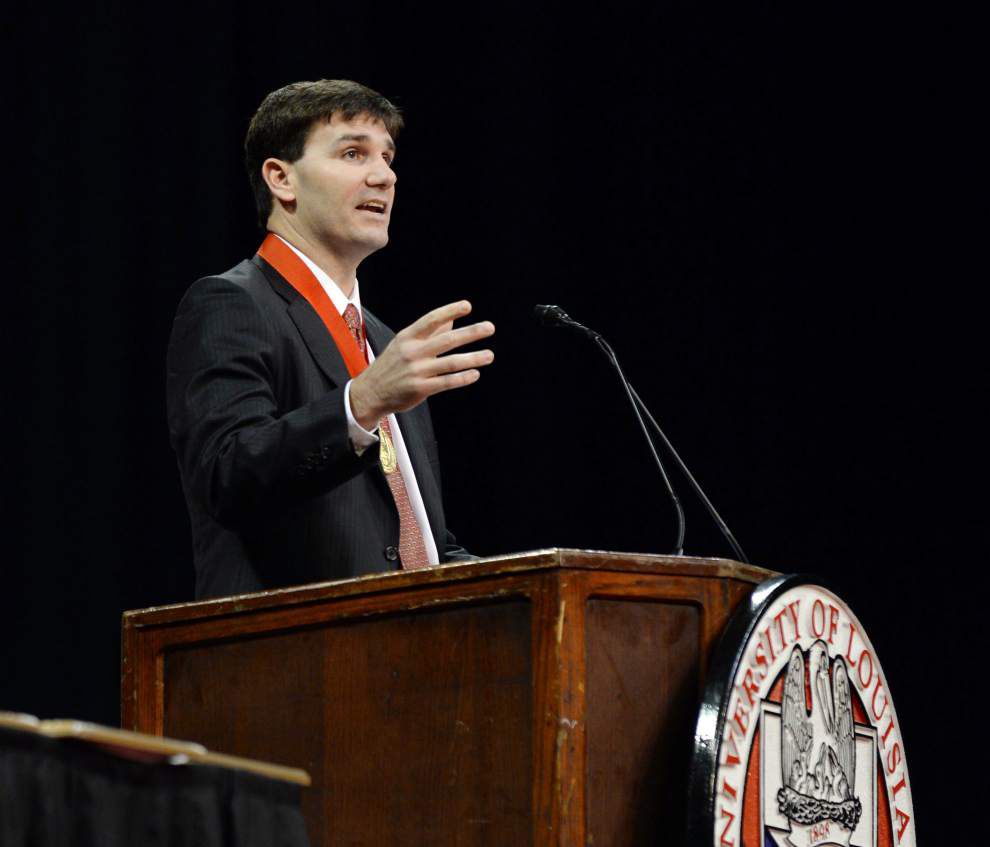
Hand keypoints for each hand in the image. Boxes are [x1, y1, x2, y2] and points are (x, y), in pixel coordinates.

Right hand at [349, 300, 494, 428]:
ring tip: (489, 355)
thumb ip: (429, 334)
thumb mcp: (404, 344)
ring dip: (473, 358)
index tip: (468, 306)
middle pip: (447, 340)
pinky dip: (463, 378)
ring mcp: (416, 371)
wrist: (370, 392)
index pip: (431, 319)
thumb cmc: (391, 365)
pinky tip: (475, 374)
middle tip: (489, 328)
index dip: (450, 311)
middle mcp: (412, 352)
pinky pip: (447, 382)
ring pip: (451, 362)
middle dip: (471, 333)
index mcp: (408, 337)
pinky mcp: (420, 388)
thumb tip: (451, 320)